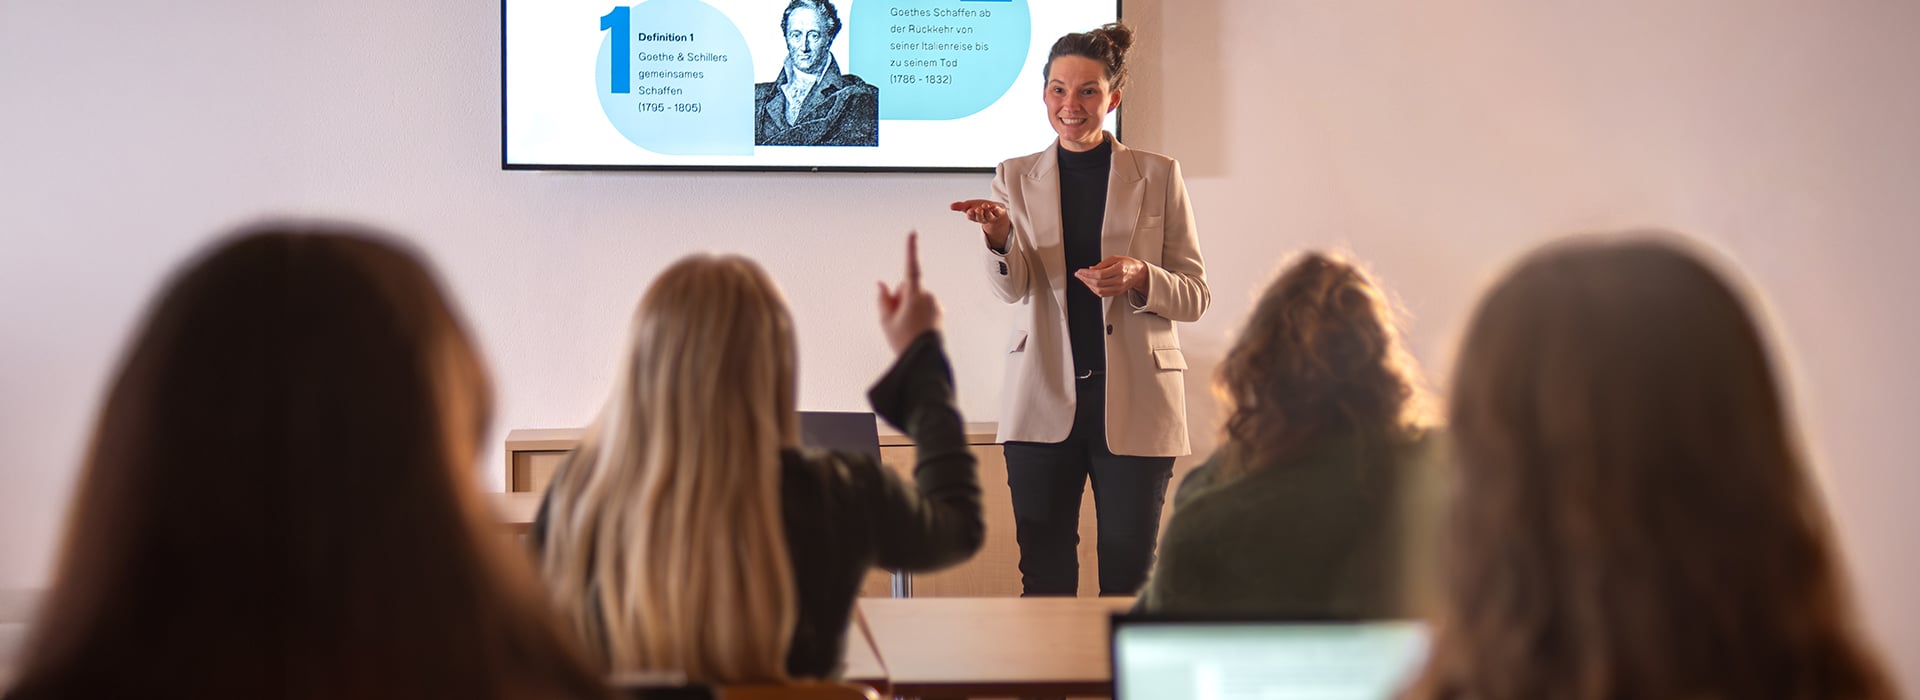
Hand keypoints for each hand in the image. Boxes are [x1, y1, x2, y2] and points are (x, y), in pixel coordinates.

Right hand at [877, 231, 942, 353]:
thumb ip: (883, 299)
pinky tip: (915, 329)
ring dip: (909, 306)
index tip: (912, 233)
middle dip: (900, 297)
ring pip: (916, 298)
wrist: (925, 360)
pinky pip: (924, 307)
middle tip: (896, 320)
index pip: (911, 267)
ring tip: (906, 328)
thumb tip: (882, 284)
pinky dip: (917, 313)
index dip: (911, 249)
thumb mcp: (886, 320)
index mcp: (914, 295)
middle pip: (908, 287)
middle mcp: (928, 296)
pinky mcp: (939, 313)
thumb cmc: (903, 340)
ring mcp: (935, 305)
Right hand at [948, 199, 1011, 249]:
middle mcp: (984, 218)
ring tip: (985, 205)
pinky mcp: (999, 213)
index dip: (971, 214)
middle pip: (981, 218)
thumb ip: (960, 206)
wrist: (996, 210)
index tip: (970, 211)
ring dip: (987, 211)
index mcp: (975, 216)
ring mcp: (992, 216)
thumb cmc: (981, 208)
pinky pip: (998, 213)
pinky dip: (997, 210)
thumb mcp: (969, 206)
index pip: (971, 217)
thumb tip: (950, 206)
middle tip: (978, 209)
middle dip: (979, 214)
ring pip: (989, 216)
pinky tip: (994, 207)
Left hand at [1074, 256, 1148, 297]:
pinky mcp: (1117, 293)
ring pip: (1099, 290)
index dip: (1087, 274)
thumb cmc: (1128, 264)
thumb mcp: (1115, 258)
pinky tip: (1090, 284)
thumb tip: (1090, 269)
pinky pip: (1102, 294)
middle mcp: (1119, 280)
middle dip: (1085, 279)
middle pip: (1098, 283)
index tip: (1080, 271)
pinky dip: (1094, 290)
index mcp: (1119, 269)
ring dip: (1088, 285)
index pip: (1100, 274)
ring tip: (1083, 279)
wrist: (1138, 273)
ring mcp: (1118, 288)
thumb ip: (1102, 264)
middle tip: (1079, 275)